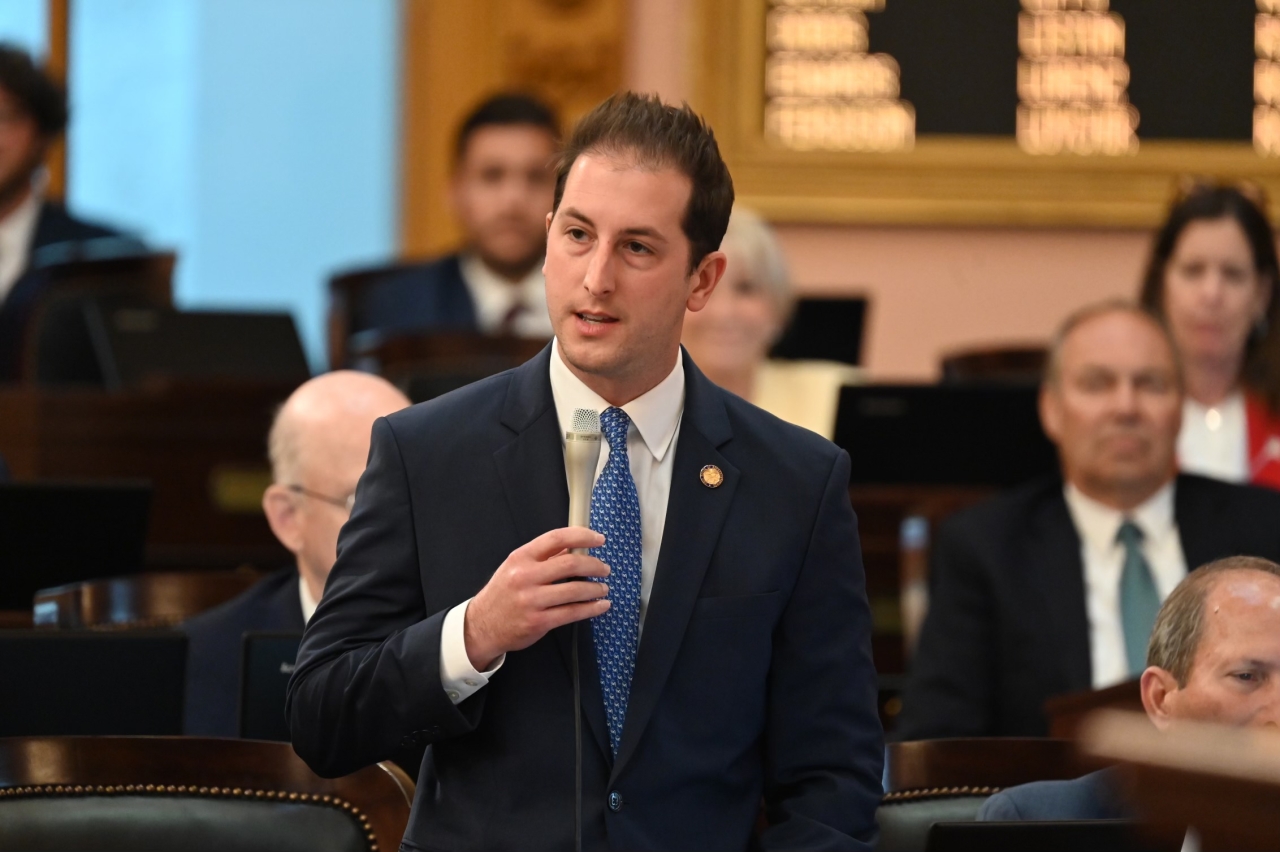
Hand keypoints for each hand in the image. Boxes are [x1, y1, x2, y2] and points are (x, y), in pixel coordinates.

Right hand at [464, 527, 610, 670]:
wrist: (482, 626)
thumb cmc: (502, 595)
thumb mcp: (516, 567)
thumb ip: (544, 557)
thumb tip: (574, 546)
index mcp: (521, 558)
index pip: (556, 538)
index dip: (582, 536)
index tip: (598, 539)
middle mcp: (525, 577)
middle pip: (570, 563)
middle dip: (594, 565)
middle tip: (604, 568)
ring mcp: (532, 600)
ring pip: (575, 590)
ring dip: (596, 588)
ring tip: (603, 588)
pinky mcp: (539, 621)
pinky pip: (572, 613)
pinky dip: (591, 608)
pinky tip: (600, 605)